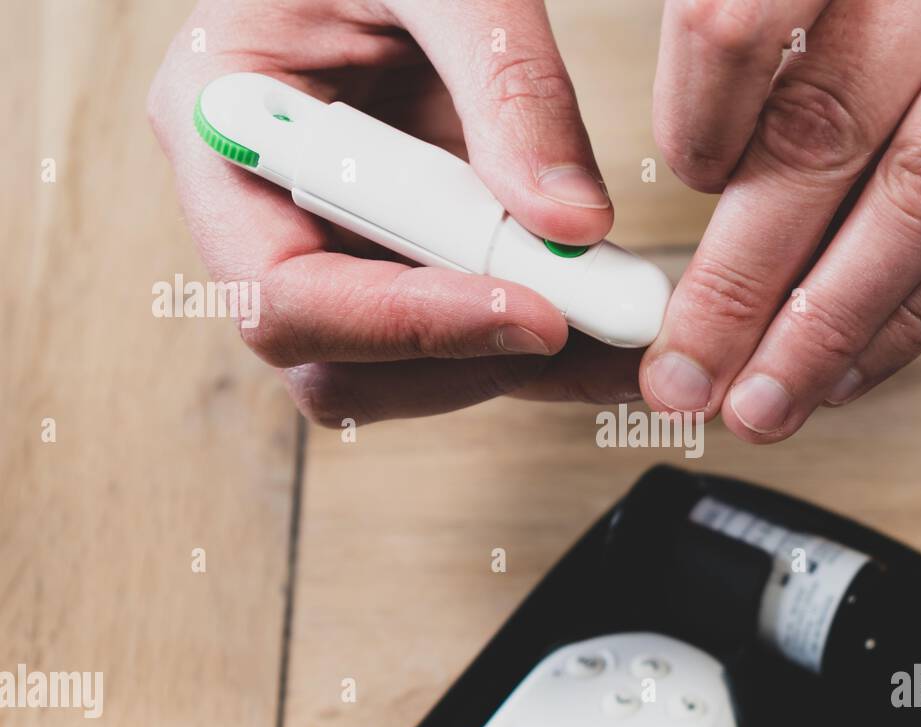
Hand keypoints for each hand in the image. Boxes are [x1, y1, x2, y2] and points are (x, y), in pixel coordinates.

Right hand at [149, 0, 638, 425]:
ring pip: (403, 372)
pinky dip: (539, 347)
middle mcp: (267, 208)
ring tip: (621, 326)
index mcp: (224, 130)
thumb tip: (570, 226)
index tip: (532, 313)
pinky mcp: (404, 253)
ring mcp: (336, 240)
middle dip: (466, 357)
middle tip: (594, 327)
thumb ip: (507, 84)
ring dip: (515, 365)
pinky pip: (459, 338)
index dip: (402, 324)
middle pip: (335, 360)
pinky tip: (611, 326)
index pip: (279, 292)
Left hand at [642, 0, 920, 441]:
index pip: (741, 16)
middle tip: (689, 366)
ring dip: (832, 321)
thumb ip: (797, 19)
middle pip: (827, 127)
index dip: (699, 118)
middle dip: (744, 275)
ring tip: (766, 395)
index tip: (688, 179)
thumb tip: (713, 145)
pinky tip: (857, 361)